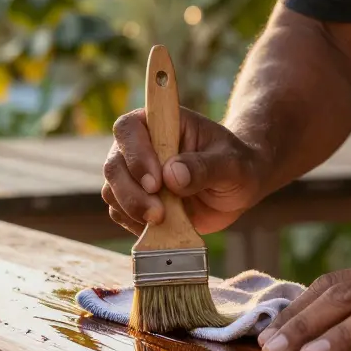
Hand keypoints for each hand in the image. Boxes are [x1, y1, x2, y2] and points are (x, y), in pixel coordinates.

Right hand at [102, 108, 266, 234]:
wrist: (238, 188)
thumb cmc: (238, 165)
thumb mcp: (232, 164)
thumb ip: (205, 167)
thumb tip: (172, 175)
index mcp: (161, 123)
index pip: (129, 129)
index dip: (136, 155)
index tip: (156, 182)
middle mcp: (140, 146)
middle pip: (114, 165)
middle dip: (132, 194)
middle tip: (158, 214)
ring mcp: (134, 174)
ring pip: (112, 191)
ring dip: (132, 211)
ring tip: (163, 221)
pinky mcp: (136, 200)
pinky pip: (121, 213)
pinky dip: (135, 224)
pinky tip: (160, 227)